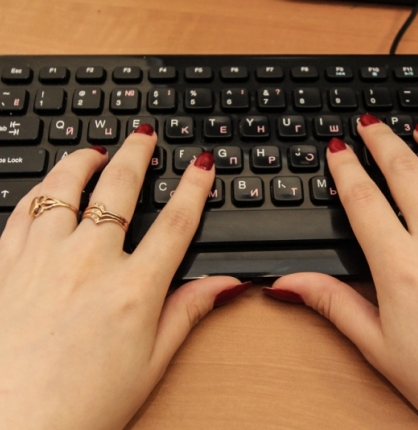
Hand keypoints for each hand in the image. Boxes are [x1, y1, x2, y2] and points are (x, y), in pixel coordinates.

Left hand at [0, 126, 248, 429]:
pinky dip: (40, 191)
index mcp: (133, 289)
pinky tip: (48, 187)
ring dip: (82, 162)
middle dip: (137, 154)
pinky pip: (23, 211)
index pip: (176, 223)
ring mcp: (43, 259)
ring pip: (64, 188)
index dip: (195, 188)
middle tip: (144, 135)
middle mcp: (89, 263)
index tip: (202, 165)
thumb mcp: (151, 363)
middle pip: (120, 189)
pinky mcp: (5, 266)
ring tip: (92, 150)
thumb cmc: (81, 405)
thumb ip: (188, 313)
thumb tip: (224, 284)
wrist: (11, 425)